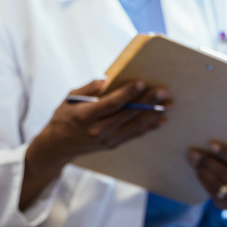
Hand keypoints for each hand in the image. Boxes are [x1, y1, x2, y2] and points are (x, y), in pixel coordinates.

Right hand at [20, 79, 169, 210]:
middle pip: (127, 113)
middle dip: (147, 101)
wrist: (57, 146)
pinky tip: (161, 120)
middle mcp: (98, 129)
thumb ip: (89, 88)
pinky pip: (134, 135)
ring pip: (134, 126)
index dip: (128, 93)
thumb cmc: (64, 117)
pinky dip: (148, 128)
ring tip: (168, 105)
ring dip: (153, 115)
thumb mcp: (69, 98)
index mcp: (86, 115)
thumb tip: (108, 80)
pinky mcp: (112, 145)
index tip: (142, 83)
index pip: (111, 103)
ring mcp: (106, 139)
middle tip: (163, 91)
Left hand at [187, 140, 226, 210]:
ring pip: (217, 185)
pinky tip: (198, 172)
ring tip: (194, 162)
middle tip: (194, 153)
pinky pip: (212, 193)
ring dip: (203, 172)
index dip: (225, 152)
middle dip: (208, 162)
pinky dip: (204, 181)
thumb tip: (207, 145)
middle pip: (225, 174)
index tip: (211, 143)